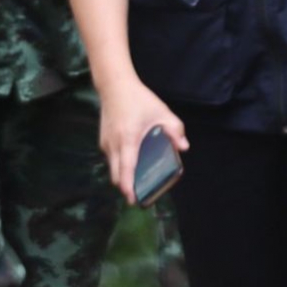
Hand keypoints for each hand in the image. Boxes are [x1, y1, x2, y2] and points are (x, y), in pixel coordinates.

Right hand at [98, 79, 190, 201]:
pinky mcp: (103, 142)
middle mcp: (113, 145)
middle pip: (116, 176)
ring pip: (113, 169)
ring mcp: (106, 144)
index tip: (133, 199)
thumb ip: (175, 129)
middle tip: (141, 195)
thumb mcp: (161, 112)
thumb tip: (183, 148)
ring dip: (123, 177)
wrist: (114, 86)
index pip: (126, 169)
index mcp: (128, 139)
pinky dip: (120, 167)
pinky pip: (111, 160)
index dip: (128, 187)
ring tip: (138, 181)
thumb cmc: (139, 99)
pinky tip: (132, 164)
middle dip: (127, 188)